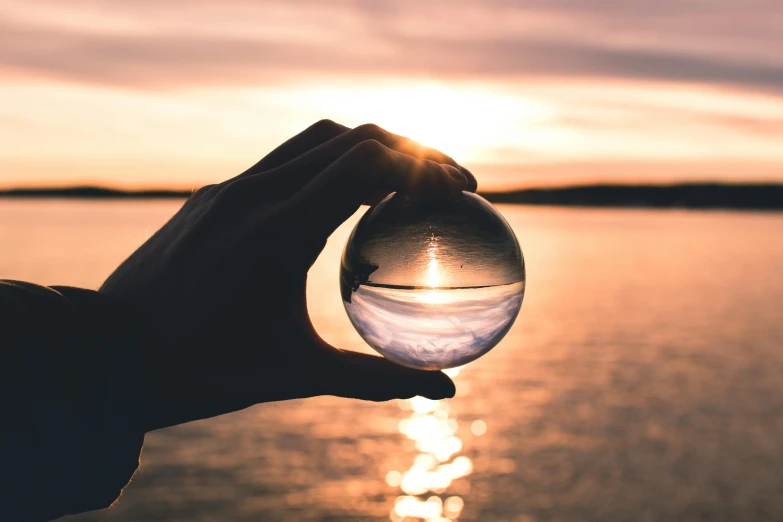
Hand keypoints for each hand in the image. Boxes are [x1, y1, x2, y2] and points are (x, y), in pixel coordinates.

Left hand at [101, 120, 476, 432]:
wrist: (108, 355)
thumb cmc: (202, 371)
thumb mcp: (295, 375)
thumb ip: (376, 380)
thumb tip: (444, 387)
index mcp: (279, 232)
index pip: (367, 162)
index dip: (425, 166)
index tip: (461, 191)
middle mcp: (255, 195)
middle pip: (351, 137)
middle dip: (410, 151)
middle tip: (446, 185)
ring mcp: (230, 189)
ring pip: (315, 140)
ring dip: (367, 150)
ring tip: (401, 185)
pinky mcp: (213, 195)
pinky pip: (283, 161)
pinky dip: (327, 165)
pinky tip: (340, 203)